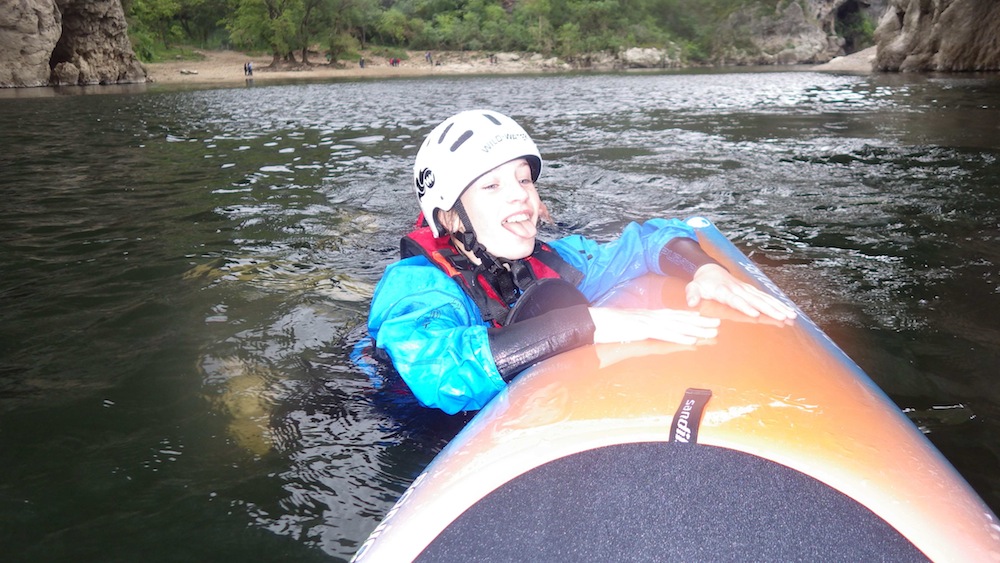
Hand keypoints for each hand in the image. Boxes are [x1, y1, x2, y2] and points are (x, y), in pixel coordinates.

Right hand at [589, 307, 719, 345]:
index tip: (707, 318)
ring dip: (696, 328)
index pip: (676, 315)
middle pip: (681, 318)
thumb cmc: (611, 325)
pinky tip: (691, 339)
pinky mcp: (643, 330)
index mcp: (651, 315)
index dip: (693, 317)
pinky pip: (665, 334)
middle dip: (700, 321)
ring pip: (677, 325)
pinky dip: (679, 336)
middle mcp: (653, 316)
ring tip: (711, 331)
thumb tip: (653, 332)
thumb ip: (644, 328)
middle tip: (718, 323)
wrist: (595, 322)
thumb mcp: (631, 326)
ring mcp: (649, 322)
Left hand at [686, 264, 796, 321]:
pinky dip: (778, 303)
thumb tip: (691, 302)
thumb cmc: (701, 283)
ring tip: (791, 315)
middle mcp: (738, 290)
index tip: (755, 313)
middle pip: (755, 300)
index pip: (736, 299)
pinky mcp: (751, 290)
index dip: (744, 306)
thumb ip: (692, 295)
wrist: (710, 270)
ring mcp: (746, 289)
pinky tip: (789, 310)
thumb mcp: (692, 287)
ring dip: (778, 307)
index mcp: (724, 291)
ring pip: (764, 298)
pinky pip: (766, 297)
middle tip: (782, 316)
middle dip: (769, 308)